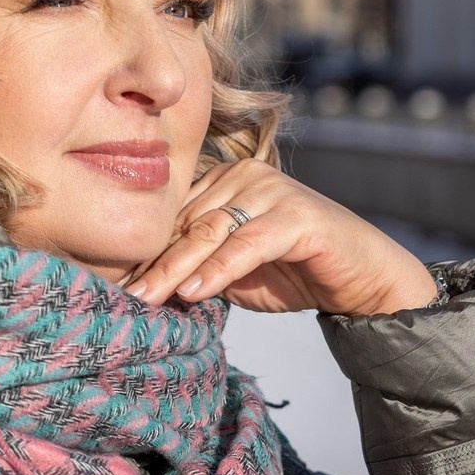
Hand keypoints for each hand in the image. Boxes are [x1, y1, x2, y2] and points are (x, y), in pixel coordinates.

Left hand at [127, 160, 437, 315]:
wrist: (362, 281)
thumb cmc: (296, 273)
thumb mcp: (234, 272)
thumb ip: (197, 267)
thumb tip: (143, 285)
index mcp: (223, 183)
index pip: (173, 218)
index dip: (143, 253)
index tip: (112, 286)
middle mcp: (244, 177)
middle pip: (186, 222)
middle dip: (153, 263)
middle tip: (122, 296)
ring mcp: (272, 191)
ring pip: (211, 231)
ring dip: (177, 268)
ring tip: (148, 297)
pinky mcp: (298, 215)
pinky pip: (249, 243)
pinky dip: (220, 269)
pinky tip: (196, 291)